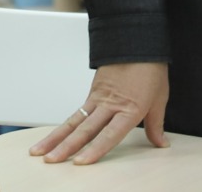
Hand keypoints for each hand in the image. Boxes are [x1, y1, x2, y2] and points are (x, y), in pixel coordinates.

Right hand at [29, 62, 169, 164]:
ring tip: (40, 151)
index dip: (95, 149)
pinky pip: (76, 112)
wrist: (137, 41)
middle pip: (85, 129)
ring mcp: (98, 98)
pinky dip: (64, 126)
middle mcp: (110, 105)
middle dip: (66, 147)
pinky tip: (53, 137)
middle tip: (51, 160)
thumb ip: (156, 124)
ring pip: (74, 121)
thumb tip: (161, 143)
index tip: (80, 162)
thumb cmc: (150, 67)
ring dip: (56, 138)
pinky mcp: (92, 92)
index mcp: (130, 108)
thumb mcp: (159, 97)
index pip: (110, 134)